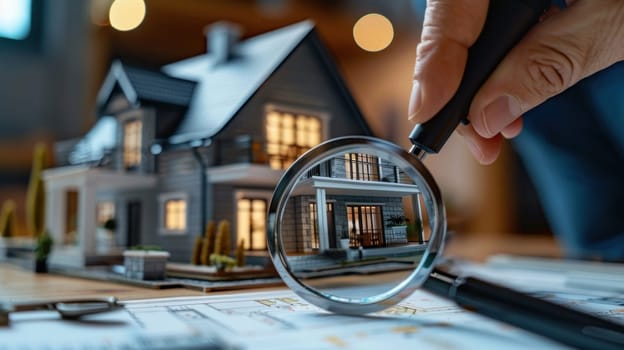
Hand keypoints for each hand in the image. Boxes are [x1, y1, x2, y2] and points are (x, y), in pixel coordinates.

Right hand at [408, 0, 623, 163]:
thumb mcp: (617, 21)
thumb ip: (548, 62)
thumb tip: (490, 111)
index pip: (454, 5)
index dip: (435, 61)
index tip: (430, 112)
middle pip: (460, 21)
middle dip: (461, 83)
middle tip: (475, 137)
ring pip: (477, 29)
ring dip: (482, 83)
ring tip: (497, 129)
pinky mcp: (534, 0)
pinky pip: (503, 27)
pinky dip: (504, 66)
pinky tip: (510, 97)